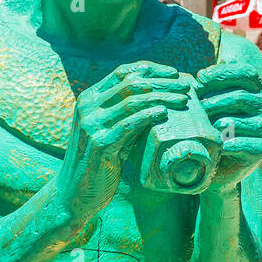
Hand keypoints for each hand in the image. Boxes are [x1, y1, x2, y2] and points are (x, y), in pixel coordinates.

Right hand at [56, 61, 191, 216]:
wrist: (75, 192)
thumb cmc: (101, 159)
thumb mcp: (111, 129)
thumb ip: (127, 112)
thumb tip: (161, 96)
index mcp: (89, 98)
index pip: (122, 73)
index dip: (150, 69)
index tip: (174, 73)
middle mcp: (88, 107)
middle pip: (131, 84)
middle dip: (162, 83)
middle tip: (186, 87)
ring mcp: (91, 125)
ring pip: (132, 101)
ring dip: (162, 98)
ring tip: (183, 101)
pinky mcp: (99, 144)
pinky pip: (128, 124)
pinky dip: (148, 116)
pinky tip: (164, 113)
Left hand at [195, 63, 261, 190]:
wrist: (217, 158)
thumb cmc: (212, 122)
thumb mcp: (210, 99)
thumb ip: (210, 86)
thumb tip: (200, 77)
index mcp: (255, 88)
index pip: (247, 73)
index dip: (223, 73)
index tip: (200, 77)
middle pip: (241, 97)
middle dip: (214, 100)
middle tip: (197, 106)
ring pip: (240, 120)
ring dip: (218, 122)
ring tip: (203, 126)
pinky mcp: (260, 148)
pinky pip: (246, 144)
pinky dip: (229, 144)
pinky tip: (219, 144)